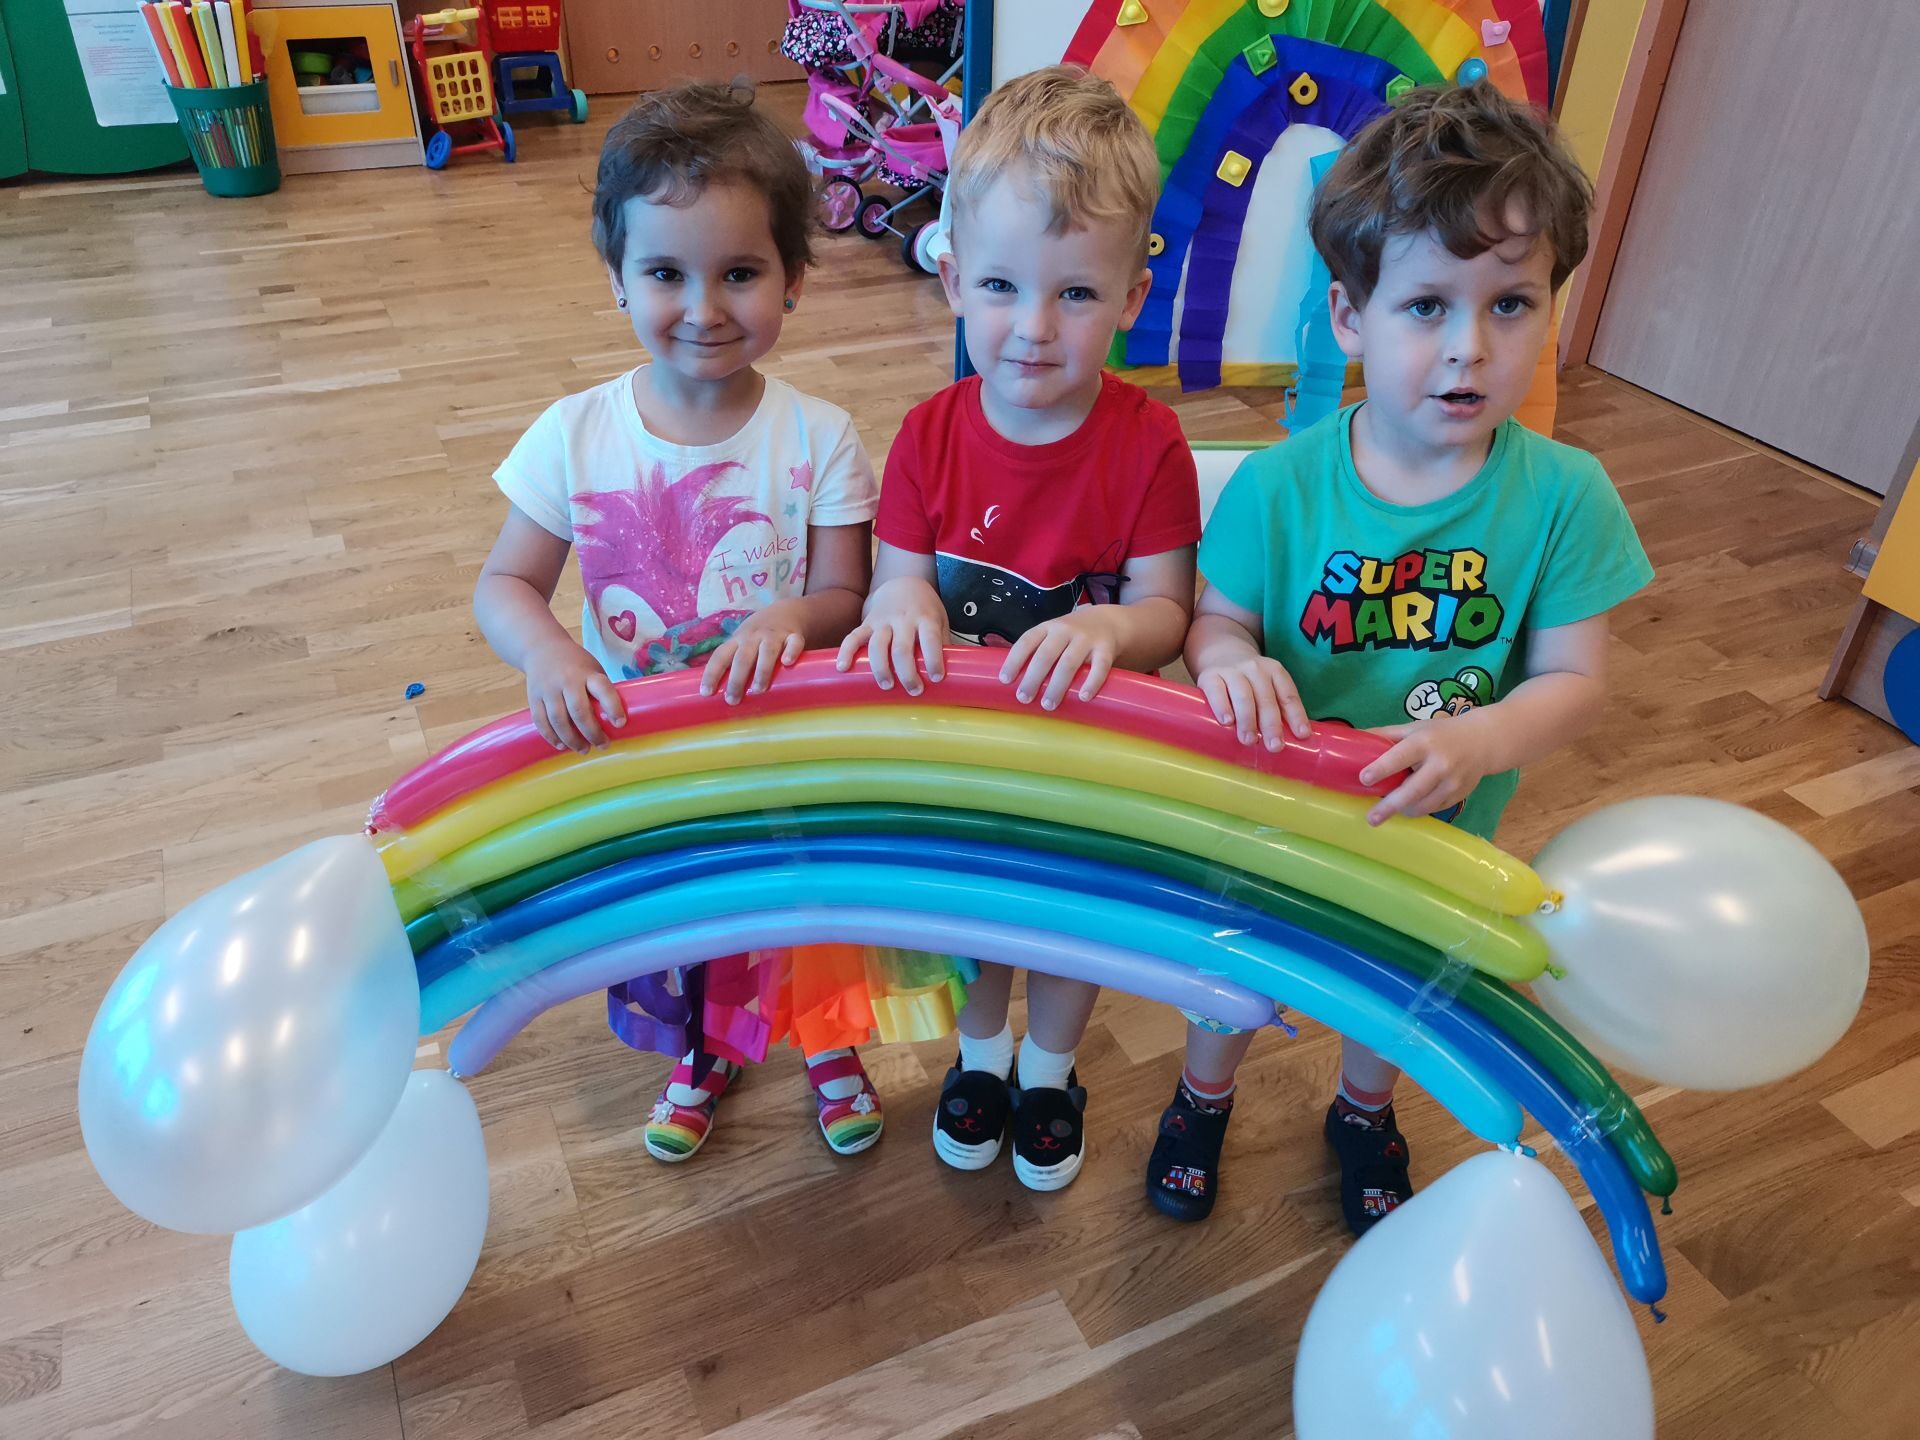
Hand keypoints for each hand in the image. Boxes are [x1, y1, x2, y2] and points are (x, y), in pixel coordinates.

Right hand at [525, 639, 625, 752]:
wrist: (542, 648)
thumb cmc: (575, 664)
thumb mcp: (592, 668)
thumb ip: (600, 690)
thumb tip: (614, 721)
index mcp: (587, 673)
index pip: (602, 689)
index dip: (613, 707)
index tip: (620, 723)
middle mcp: (567, 680)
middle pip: (579, 711)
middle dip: (592, 732)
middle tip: (603, 745)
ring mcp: (548, 689)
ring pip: (558, 720)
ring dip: (572, 739)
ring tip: (584, 750)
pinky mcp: (534, 697)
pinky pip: (541, 721)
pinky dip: (551, 736)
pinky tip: (562, 745)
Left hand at [701, 603, 806, 703]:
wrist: (787, 611)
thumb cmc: (759, 635)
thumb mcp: (742, 641)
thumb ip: (734, 661)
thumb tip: (721, 692)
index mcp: (737, 640)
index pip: (720, 656)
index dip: (711, 674)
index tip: (706, 693)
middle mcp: (753, 636)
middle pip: (742, 657)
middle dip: (736, 680)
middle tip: (733, 700)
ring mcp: (774, 635)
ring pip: (767, 652)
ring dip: (762, 671)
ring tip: (758, 689)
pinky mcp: (794, 635)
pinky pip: (793, 643)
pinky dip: (791, 652)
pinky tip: (787, 662)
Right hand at [835, 577, 947, 694]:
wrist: (903, 583)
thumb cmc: (925, 609)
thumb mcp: (940, 620)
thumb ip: (942, 644)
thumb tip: (953, 674)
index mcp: (925, 618)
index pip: (930, 639)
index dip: (933, 659)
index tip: (936, 678)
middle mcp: (903, 619)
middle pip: (902, 648)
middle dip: (907, 672)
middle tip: (914, 691)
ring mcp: (883, 620)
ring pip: (877, 645)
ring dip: (881, 668)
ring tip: (887, 686)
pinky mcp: (867, 623)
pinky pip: (853, 637)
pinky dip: (846, 652)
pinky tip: (842, 667)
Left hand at [1001, 608, 1127, 709]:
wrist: (1109, 621)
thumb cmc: (1072, 635)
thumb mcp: (1053, 634)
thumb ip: (1037, 651)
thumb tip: (1011, 681)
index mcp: (1047, 627)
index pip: (1027, 642)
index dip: (1014, 660)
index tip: (1005, 680)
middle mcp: (1065, 630)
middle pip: (1046, 655)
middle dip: (1033, 678)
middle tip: (1023, 698)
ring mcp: (1086, 639)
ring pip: (1069, 663)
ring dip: (1057, 685)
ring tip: (1048, 705)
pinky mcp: (1106, 649)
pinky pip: (1099, 667)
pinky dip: (1092, 682)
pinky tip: (1083, 697)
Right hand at [1194, 656, 1310, 748]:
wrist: (1220, 652)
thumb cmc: (1248, 681)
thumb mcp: (1266, 685)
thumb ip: (1275, 706)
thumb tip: (1289, 741)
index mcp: (1274, 671)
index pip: (1288, 695)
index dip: (1296, 715)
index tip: (1302, 735)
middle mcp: (1255, 669)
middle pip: (1266, 698)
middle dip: (1272, 724)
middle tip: (1274, 746)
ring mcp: (1232, 671)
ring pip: (1243, 695)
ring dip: (1248, 720)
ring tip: (1250, 741)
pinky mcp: (1209, 676)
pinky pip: (1217, 692)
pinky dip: (1222, 707)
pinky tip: (1227, 721)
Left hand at [1360, 713, 1499, 824]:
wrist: (1483, 742)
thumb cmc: (1441, 733)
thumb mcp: (1414, 728)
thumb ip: (1385, 735)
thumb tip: (1353, 738)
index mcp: (1424, 743)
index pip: (1400, 757)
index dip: (1382, 768)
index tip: (1364, 778)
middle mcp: (1440, 763)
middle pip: (1412, 790)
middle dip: (1390, 805)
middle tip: (1371, 818)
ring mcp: (1452, 782)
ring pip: (1424, 805)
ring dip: (1404, 810)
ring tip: (1388, 812)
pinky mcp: (1459, 795)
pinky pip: (1435, 809)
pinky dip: (1420, 810)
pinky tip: (1409, 807)